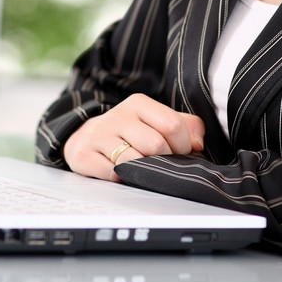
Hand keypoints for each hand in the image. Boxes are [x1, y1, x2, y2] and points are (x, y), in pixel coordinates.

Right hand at [63, 93, 205, 180]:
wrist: (85, 137)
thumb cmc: (129, 132)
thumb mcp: (155, 121)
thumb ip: (184, 125)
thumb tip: (198, 143)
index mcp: (138, 103)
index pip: (172, 125)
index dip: (183, 145)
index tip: (179, 152)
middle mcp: (117, 116)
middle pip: (155, 144)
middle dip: (164, 161)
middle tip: (161, 164)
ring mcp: (99, 135)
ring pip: (133, 160)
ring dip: (143, 171)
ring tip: (142, 169)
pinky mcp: (83, 155)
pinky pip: (111, 174)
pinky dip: (121, 178)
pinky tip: (120, 173)